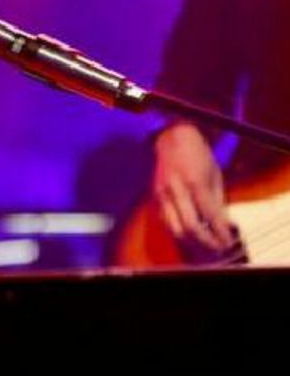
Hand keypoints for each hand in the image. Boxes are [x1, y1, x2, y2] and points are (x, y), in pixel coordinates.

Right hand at [152, 122, 234, 250]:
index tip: (229, 243)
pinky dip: (178, 231)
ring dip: (190, 241)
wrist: (171, 136)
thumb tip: (224, 226)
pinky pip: (166, 220)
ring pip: (173, 228)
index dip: (220, 233)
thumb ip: (218, 201)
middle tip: (217, 248)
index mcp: (194, 181)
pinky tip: (189, 233)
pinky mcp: (155, 195)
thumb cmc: (197, 153)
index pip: (209, 216)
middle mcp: (176, 189)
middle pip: (189, 227)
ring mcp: (162, 193)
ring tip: (204, 244)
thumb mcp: (214, 173)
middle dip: (205, 242)